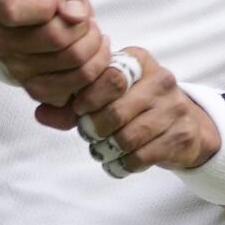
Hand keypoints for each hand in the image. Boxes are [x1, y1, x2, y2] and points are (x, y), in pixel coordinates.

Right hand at [0, 0, 111, 105]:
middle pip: (54, 37)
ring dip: (94, 43)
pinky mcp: (37, 91)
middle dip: (83, 25)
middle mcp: (0, 45)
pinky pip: (79, 82)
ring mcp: (17, 71)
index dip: (42, 6)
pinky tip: (93, 53)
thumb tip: (75, 14)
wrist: (41, 31)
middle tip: (87, 20)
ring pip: (73, 59)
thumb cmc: (47, 2)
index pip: (12, 11)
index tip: (54, 3)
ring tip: (93, 34)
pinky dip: (96, 65)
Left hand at [38, 47, 220, 175]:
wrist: (185, 125)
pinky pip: (142, 156)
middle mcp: (161, 79)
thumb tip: (40, 112)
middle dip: (95, 128)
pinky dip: (123, 164)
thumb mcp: (107, 96)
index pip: (110, 77)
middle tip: (89, 134)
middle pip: (117, 110)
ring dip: (108, 148)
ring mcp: (174, 107)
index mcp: (138, 61)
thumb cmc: (135, 105)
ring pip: (129, 137)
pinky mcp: (181, 135)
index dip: (89, 98)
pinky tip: (119, 160)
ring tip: (103, 148)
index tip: (79, 110)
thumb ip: (71, 104)